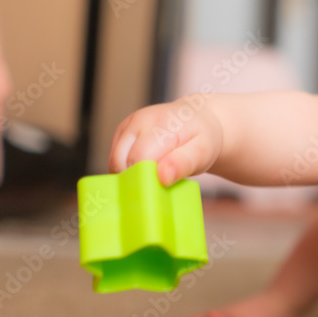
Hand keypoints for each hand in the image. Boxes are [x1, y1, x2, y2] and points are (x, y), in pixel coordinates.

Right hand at [109, 96, 223, 185]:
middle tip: (155, 190)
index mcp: (162, 124)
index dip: (145, 179)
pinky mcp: (121, 130)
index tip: (155, 195)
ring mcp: (128, 124)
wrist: (198, 120)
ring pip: (114, 160)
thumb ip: (183, 164)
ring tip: (153, 178)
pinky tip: (145, 170)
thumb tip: (162, 176)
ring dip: (128, 175)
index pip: (140, 158)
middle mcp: (141, 120)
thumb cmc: (201, 139)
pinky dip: (125, 168)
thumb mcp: (202, 153)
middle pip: (121, 160)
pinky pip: (114, 157)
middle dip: (135, 179)